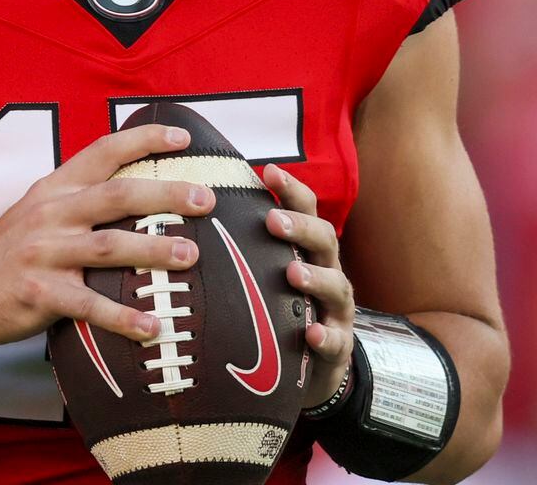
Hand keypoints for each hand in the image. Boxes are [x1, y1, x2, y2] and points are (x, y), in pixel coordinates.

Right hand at [0, 124, 215, 350]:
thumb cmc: (7, 253)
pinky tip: (153, 326)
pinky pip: (89, 305)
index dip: (144, 140)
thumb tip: (136, 192)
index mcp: (54, 187)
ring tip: (191, 256)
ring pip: (110, 246)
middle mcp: (51, 213)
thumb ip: (78, 198)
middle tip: (206, 200)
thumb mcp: (38, 210)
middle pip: (118, 195)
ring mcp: (44, 253)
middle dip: (166, 195)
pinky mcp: (39, 294)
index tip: (183, 139)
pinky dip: (124, 317)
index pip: (104, 151)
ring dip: (155, 250)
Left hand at [264, 163, 354, 408]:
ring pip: (336, 285)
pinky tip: (311, 333)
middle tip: (274, 221)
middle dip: (301, 227)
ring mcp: (336, 308)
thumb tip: (197, 208)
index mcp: (308, 247)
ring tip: (293, 273)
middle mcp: (327, 270)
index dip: (291, 189)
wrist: (312, 365)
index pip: (306, 209)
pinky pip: (336, 340)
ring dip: (315, 277)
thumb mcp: (267, 270)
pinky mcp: (339, 345)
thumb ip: (247, 243)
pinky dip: (325, 335)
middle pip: (324, 239)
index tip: (270, 171)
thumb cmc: (282, 305)